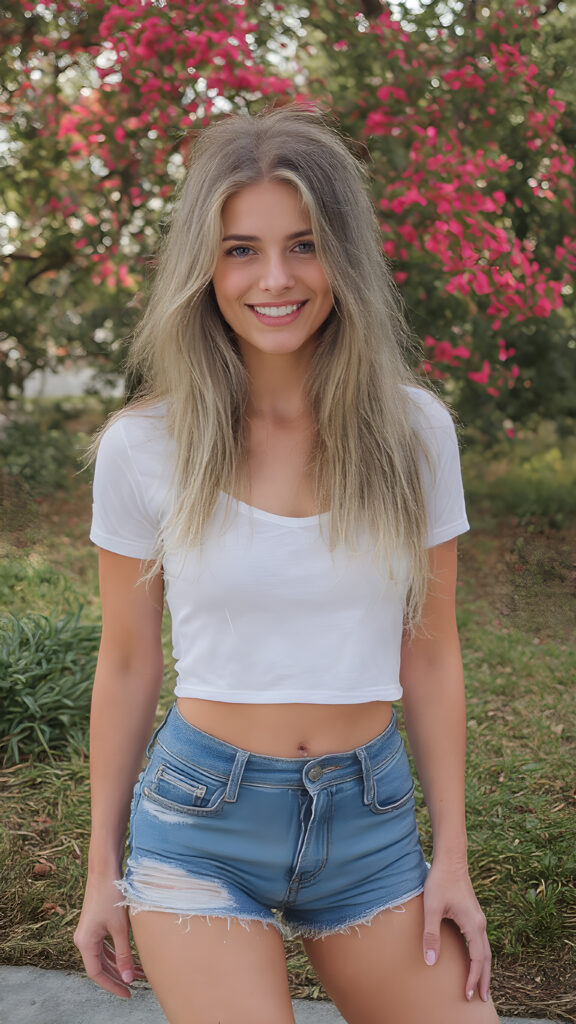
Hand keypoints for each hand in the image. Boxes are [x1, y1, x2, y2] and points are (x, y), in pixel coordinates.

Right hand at [74, 877, 145, 997]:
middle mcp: (83, 939)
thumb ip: (124, 954)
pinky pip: (105, 945)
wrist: (105, 870)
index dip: (112, 985)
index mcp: (85, 942)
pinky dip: (117, 953)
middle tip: (137, 985)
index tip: (127, 994)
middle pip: (100, 966)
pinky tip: (131, 956)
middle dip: (118, 976)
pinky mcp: (95, 924)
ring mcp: (89, 931)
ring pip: (103, 956)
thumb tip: (128, 978)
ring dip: (119, 964)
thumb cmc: (111, 896)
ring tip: (139, 971)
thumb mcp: (120, 928)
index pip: (96, 973)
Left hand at [422, 859, 490, 1002]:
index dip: (473, 978)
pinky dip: (480, 956)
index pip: (477, 959)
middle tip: (482, 998)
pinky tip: (473, 961)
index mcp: (473, 924)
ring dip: (483, 968)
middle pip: (486, 957)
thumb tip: (430, 961)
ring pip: (485, 949)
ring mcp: (478, 918)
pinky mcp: (473, 915)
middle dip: (485, 979)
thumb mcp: (431, 908)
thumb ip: (431, 934)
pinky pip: (480, 941)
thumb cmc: (440, 881)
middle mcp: (480, 923)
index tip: (468, 994)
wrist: (450, 859)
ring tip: (481, 986)